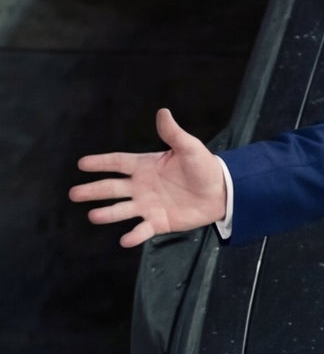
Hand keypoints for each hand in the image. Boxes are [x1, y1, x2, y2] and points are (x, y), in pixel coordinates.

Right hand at [71, 108, 226, 249]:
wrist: (220, 192)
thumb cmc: (204, 167)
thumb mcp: (189, 148)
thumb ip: (173, 134)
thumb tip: (163, 112)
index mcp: (146, 166)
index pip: (118, 163)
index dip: (101, 163)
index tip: (82, 164)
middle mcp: (141, 186)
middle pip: (112, 188)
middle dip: (93, 190)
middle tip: (73, 194)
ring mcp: (148, 205)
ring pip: (122, 210)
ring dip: (107, 213)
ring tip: (92, 216)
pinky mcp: (159, 222)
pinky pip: (143, 230)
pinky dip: (134, 236)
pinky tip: (124, 240)